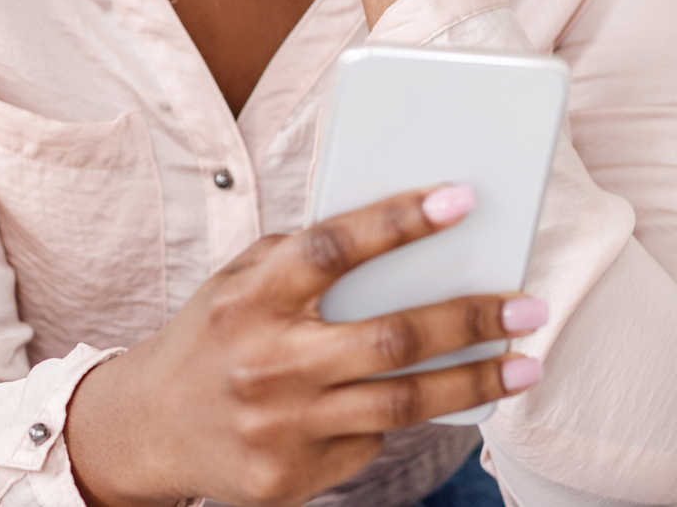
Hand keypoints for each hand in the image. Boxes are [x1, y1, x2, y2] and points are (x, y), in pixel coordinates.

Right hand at [64, 185, 548, 506]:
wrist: (147, 426)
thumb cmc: (215, 335)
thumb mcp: (240, 282)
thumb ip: (306, 260)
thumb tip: (410, 241)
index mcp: (249, 297)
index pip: (331, 248)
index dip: (397, 221)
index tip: (461, 198)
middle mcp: (264, 362)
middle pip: (390, 338)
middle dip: (470, 319)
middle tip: (529, 305)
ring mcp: (279, 426)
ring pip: (401, 404)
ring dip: (475, 382)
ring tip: (525, 363)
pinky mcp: (290, 477)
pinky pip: (370, 444)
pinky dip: (406, 418)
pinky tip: (437, 400)